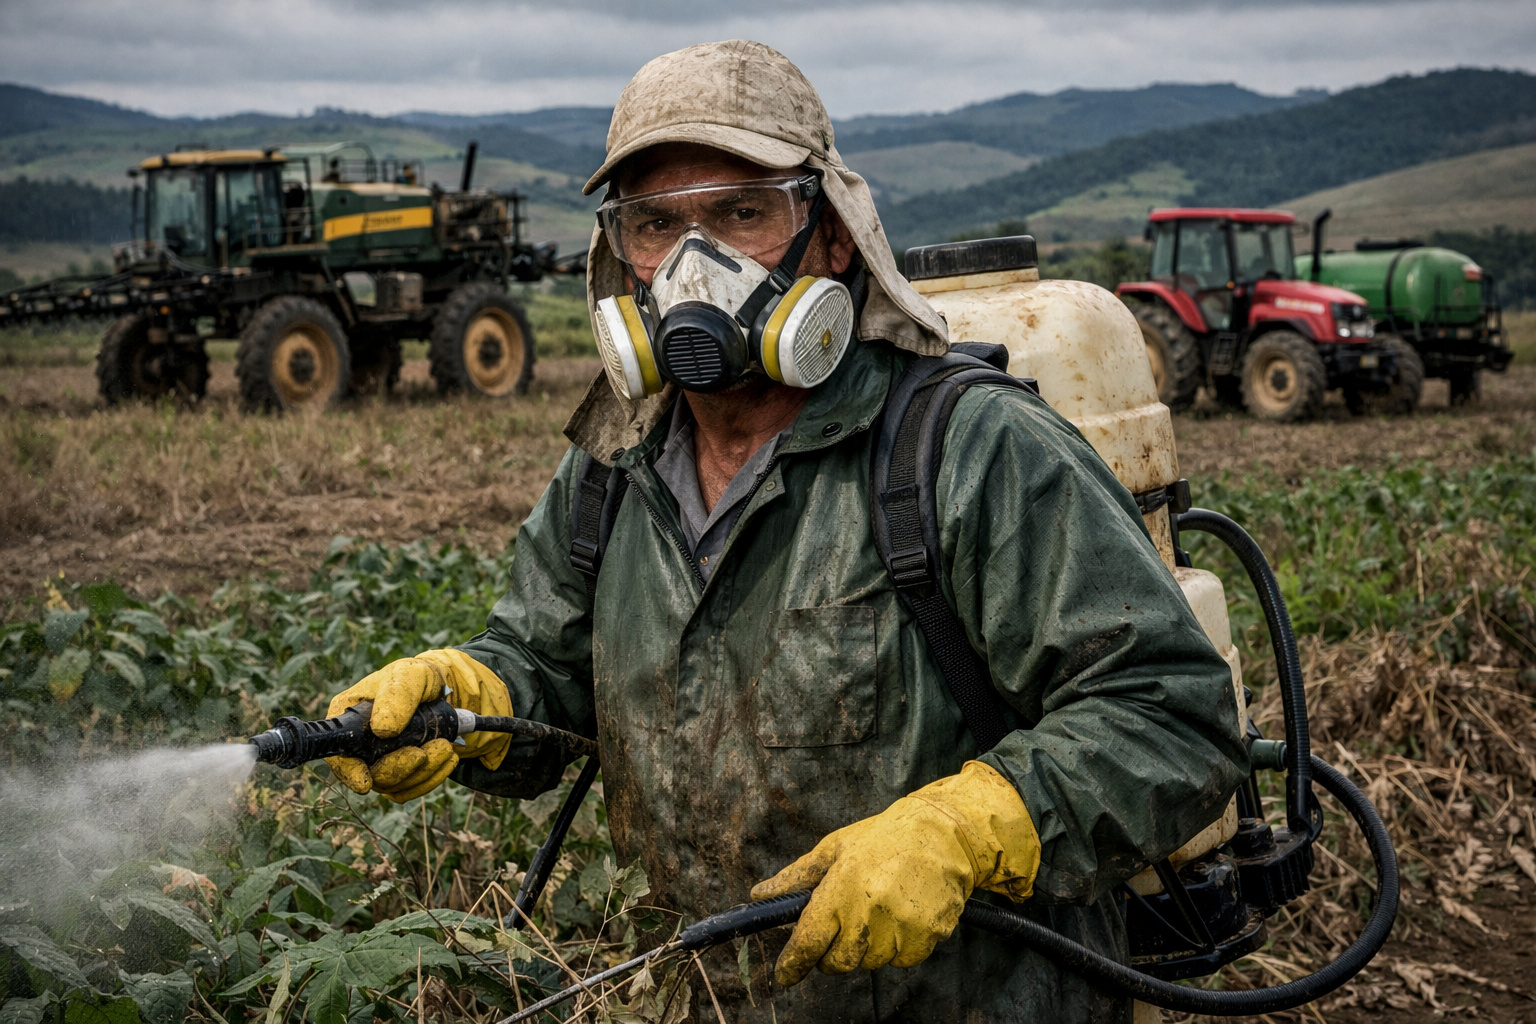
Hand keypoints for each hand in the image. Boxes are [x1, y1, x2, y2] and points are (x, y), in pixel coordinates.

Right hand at [324, 649, 512, 801]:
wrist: (442, 690)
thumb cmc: (417, 678)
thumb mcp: (409, 675)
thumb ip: (396, 696)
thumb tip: (382, 730)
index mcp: (347, 716)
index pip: (338, 752)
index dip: (348, 771)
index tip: (365, 782)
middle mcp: (358, 744)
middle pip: (371, 774)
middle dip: (403, 767)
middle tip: (433, 748)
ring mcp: (378, 761)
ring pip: (394, 785)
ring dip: (424, 771)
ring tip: (446, 746)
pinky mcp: (399, 773)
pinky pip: (411, 788)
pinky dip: (433, 777)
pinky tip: (448, 758)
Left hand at [750, 761, 1038, 985]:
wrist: (943, 835)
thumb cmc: (884, 838)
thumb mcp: (834, 848)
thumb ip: (796, 877)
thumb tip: (761, 895)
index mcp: (840, 892)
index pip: (808, 943)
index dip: (792, 964)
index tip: (784, 975)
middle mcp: (868, 916)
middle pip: (837, 963)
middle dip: (830, 953)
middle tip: (840, 926)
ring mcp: (900, 930)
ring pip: (870, 962)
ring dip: (866, 947)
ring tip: (877, 909)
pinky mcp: (927, 938)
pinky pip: (901, 960)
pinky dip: (896, 947)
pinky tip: (901, 915)